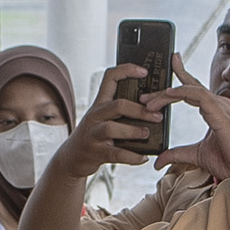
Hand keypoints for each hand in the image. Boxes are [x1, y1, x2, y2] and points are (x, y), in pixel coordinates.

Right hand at [53, 60, 175, 181]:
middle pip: (117, 105)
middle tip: (157, 116)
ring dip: (133, 131)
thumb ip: (121, 110)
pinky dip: (132, 157)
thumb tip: (153, 106)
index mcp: (100, 103)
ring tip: (147, 134)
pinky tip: (143, 158)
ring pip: (112, 128)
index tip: (144, 72)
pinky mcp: (95, 152)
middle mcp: (95, 115)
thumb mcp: (103, 118)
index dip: (127, 70)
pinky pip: (116, 154)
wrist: (72, 158)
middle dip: (140, 110)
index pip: (110, 77)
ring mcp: (93, 134)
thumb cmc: (95, 135)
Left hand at [156, 63, 229, 184]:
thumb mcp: (196, 155)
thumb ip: (177, 154)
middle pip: (188, 87)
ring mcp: (220, 106)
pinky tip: (168, 94)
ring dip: (167, 94)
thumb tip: (158, 160)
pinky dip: (182, 92)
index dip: (179, 78)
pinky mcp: (220, 112)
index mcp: (214, 110)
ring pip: (190, 90)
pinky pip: (199, 95)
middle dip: (165, 88)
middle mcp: (218, 104)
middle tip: (145, 95)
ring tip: (149, 102)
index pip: (193, 90)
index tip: (164, 73)